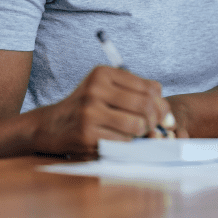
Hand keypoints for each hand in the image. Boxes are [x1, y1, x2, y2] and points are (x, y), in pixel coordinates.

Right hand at [34, 65, 173, 158]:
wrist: (51, 125)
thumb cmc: (88, 106)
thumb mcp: (107, 89)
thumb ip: (135, 94)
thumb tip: (166, 113)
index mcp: (104, 73)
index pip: (148, 87)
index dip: (162, 103)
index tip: (163, 113)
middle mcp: (96, 89)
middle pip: (145, 105)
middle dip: (156, 119)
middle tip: (155, 127)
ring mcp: (90, 112)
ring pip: (136, 125)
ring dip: (141, 133)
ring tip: (136, 132)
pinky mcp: (86, 134)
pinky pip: (122, 142)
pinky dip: (127, 143)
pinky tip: (119, 139)